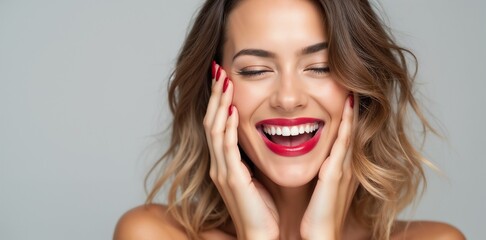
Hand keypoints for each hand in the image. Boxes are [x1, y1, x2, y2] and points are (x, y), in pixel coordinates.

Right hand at [204, 62, 278, 239]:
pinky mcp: (231, 180)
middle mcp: (219, 165)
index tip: (225, 78)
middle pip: (211, 121)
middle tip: (219, 69)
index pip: (218, 124)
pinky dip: (227, 128)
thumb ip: (253, 157)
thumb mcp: (257, 176)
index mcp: (226, 163)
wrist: (263, 235)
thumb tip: (261, 135)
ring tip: (224, 81)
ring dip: (220, 104)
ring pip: (215, 130)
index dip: (220, 100)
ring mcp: (222, 172)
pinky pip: (226, 148)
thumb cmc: (264, 209)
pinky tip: (232, 112)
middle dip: (216, 95)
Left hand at [300, 95, 357, 239]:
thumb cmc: (316, 217)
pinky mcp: (336, 172)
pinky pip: (343, 141)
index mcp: (340, 169)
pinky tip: (347, 106)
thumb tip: (315, 163)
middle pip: (352, 130)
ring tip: (353, 87)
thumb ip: (320, 174)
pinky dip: (346, 123)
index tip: (347, 95)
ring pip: (350, 131)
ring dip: (352, 110)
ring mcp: (344, 167)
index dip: (347, 117)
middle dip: (353, 109)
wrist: (320, 236)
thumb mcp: (320, 190)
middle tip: (354, 84)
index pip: (345, 136)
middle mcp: (346, 165)